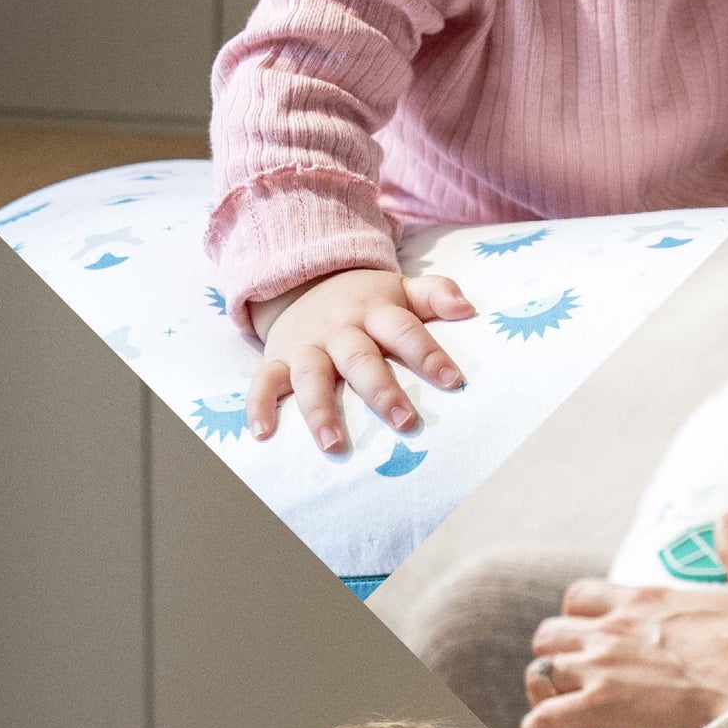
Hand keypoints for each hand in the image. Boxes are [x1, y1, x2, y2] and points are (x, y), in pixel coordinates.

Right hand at [247, 267, 474, 452]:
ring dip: (321, 411)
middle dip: (381, 392)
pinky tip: (262, 434)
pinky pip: (264, 381)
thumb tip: (468, 308)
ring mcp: (307, 346)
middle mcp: (340, 330)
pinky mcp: (278, 359)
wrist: (304, 282)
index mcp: (375, 312)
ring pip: (311, 377)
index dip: (428, 354)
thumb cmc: (367, 302)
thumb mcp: (401, 290)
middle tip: (405, 423)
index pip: (405, 330)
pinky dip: (259, 406)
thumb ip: (436, 294)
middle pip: (360, 359)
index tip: (453, 381)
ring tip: (334, 446)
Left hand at [522, 513, 727, 727]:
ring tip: (563, 710)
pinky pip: (544, 719)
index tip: (594, 635)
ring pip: (541, 671)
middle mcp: (615, 628)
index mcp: (644, 600)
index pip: (580, 596)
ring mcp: (604, 667)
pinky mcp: (604, 707)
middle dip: (557, 654)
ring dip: (547, 692)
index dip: (579, 618)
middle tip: (577, 678)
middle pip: (549, 633)